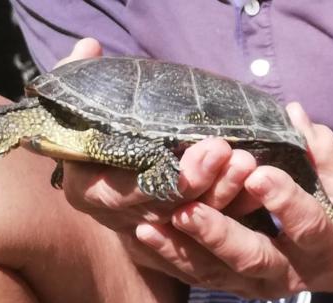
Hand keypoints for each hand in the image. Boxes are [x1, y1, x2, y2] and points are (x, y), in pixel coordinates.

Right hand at [55, 39, 265, 278]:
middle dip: (197, 182)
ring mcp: (145, 223)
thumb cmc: (86, 126)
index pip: (123, 191)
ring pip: (187, 218)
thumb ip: (79, 77)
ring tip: (248, 163)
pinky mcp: (171, 226)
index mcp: (88, 190)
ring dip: (220, 193)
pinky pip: (205, 224)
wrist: (93, 158)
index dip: (161, 175)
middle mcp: (116, 214)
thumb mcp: (78, 102)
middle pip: (161, 207)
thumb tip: (90, 46)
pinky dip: (231, 207)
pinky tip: (254, 186)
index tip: (203, 148)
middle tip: (228, 152)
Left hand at [135, 103, 332, 297]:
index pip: (307, 227)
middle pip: (252, 259)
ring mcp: (255, 285)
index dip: (284, 202)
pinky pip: (197, 277)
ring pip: (215, 275)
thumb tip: (295, 113)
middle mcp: (288, 274)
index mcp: (325, 248)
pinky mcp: (232, 286)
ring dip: (181, 251)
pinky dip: (170, 259)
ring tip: (149, 228)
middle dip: (218, 234)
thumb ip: (324, 155)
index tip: (258, 173)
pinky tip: (144, 237)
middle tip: (187, 210)